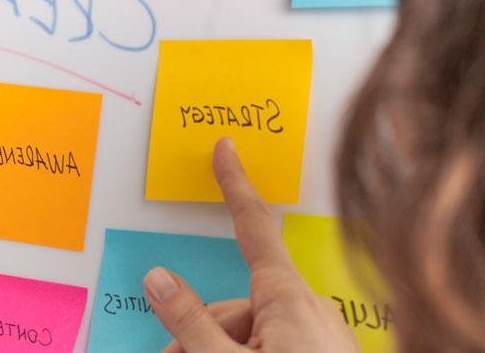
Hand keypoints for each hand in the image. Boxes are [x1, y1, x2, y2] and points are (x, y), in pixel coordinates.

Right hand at [144, 138, 357, 351]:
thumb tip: (159, 280)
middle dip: (203, 331)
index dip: (234, 185)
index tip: (228, 151)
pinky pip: (281, 343)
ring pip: (257, 328)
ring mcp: (325, 334)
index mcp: (288, 298)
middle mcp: (311, 308)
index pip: (253, 226)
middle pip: (238, 303)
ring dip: (223, 348)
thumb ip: (190, 320)